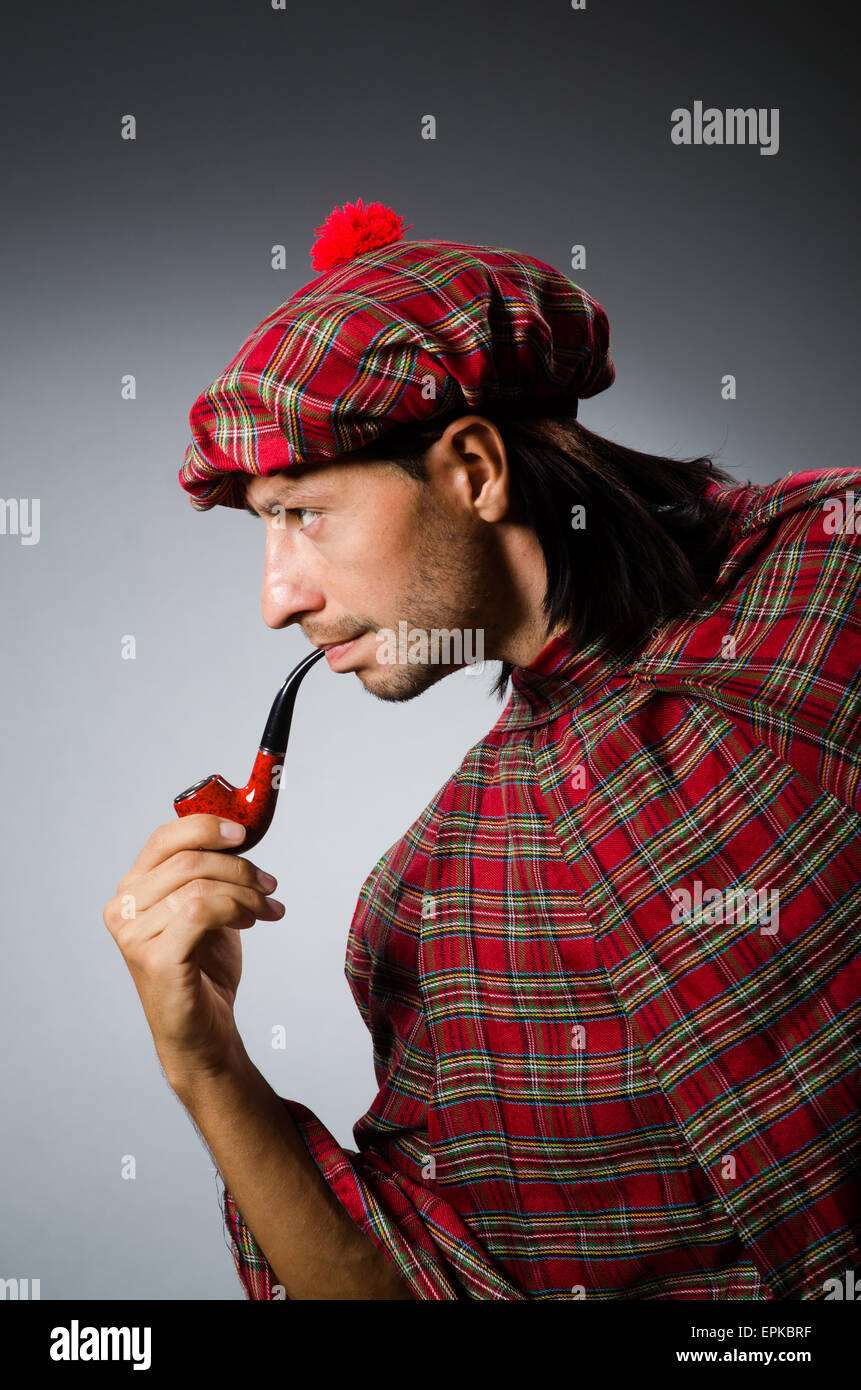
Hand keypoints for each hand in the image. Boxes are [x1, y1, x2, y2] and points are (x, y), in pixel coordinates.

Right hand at [103, 814, 284, 1091]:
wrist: (203, 1032)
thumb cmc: (203, 969)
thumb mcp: (206, 908)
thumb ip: (209, 873)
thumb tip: (238, 832)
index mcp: (132, 889)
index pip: (164, 838)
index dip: (206, 827)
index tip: (243, 832)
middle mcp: (123, 909)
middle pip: (189, 860)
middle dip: (239, 867)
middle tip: (269, 884)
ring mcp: (134, 936)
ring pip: (199, 885)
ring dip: (244, 892)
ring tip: (265, 908)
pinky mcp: (155, 959)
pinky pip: (200, 912)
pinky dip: (235, 909)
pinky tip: (252, 921)